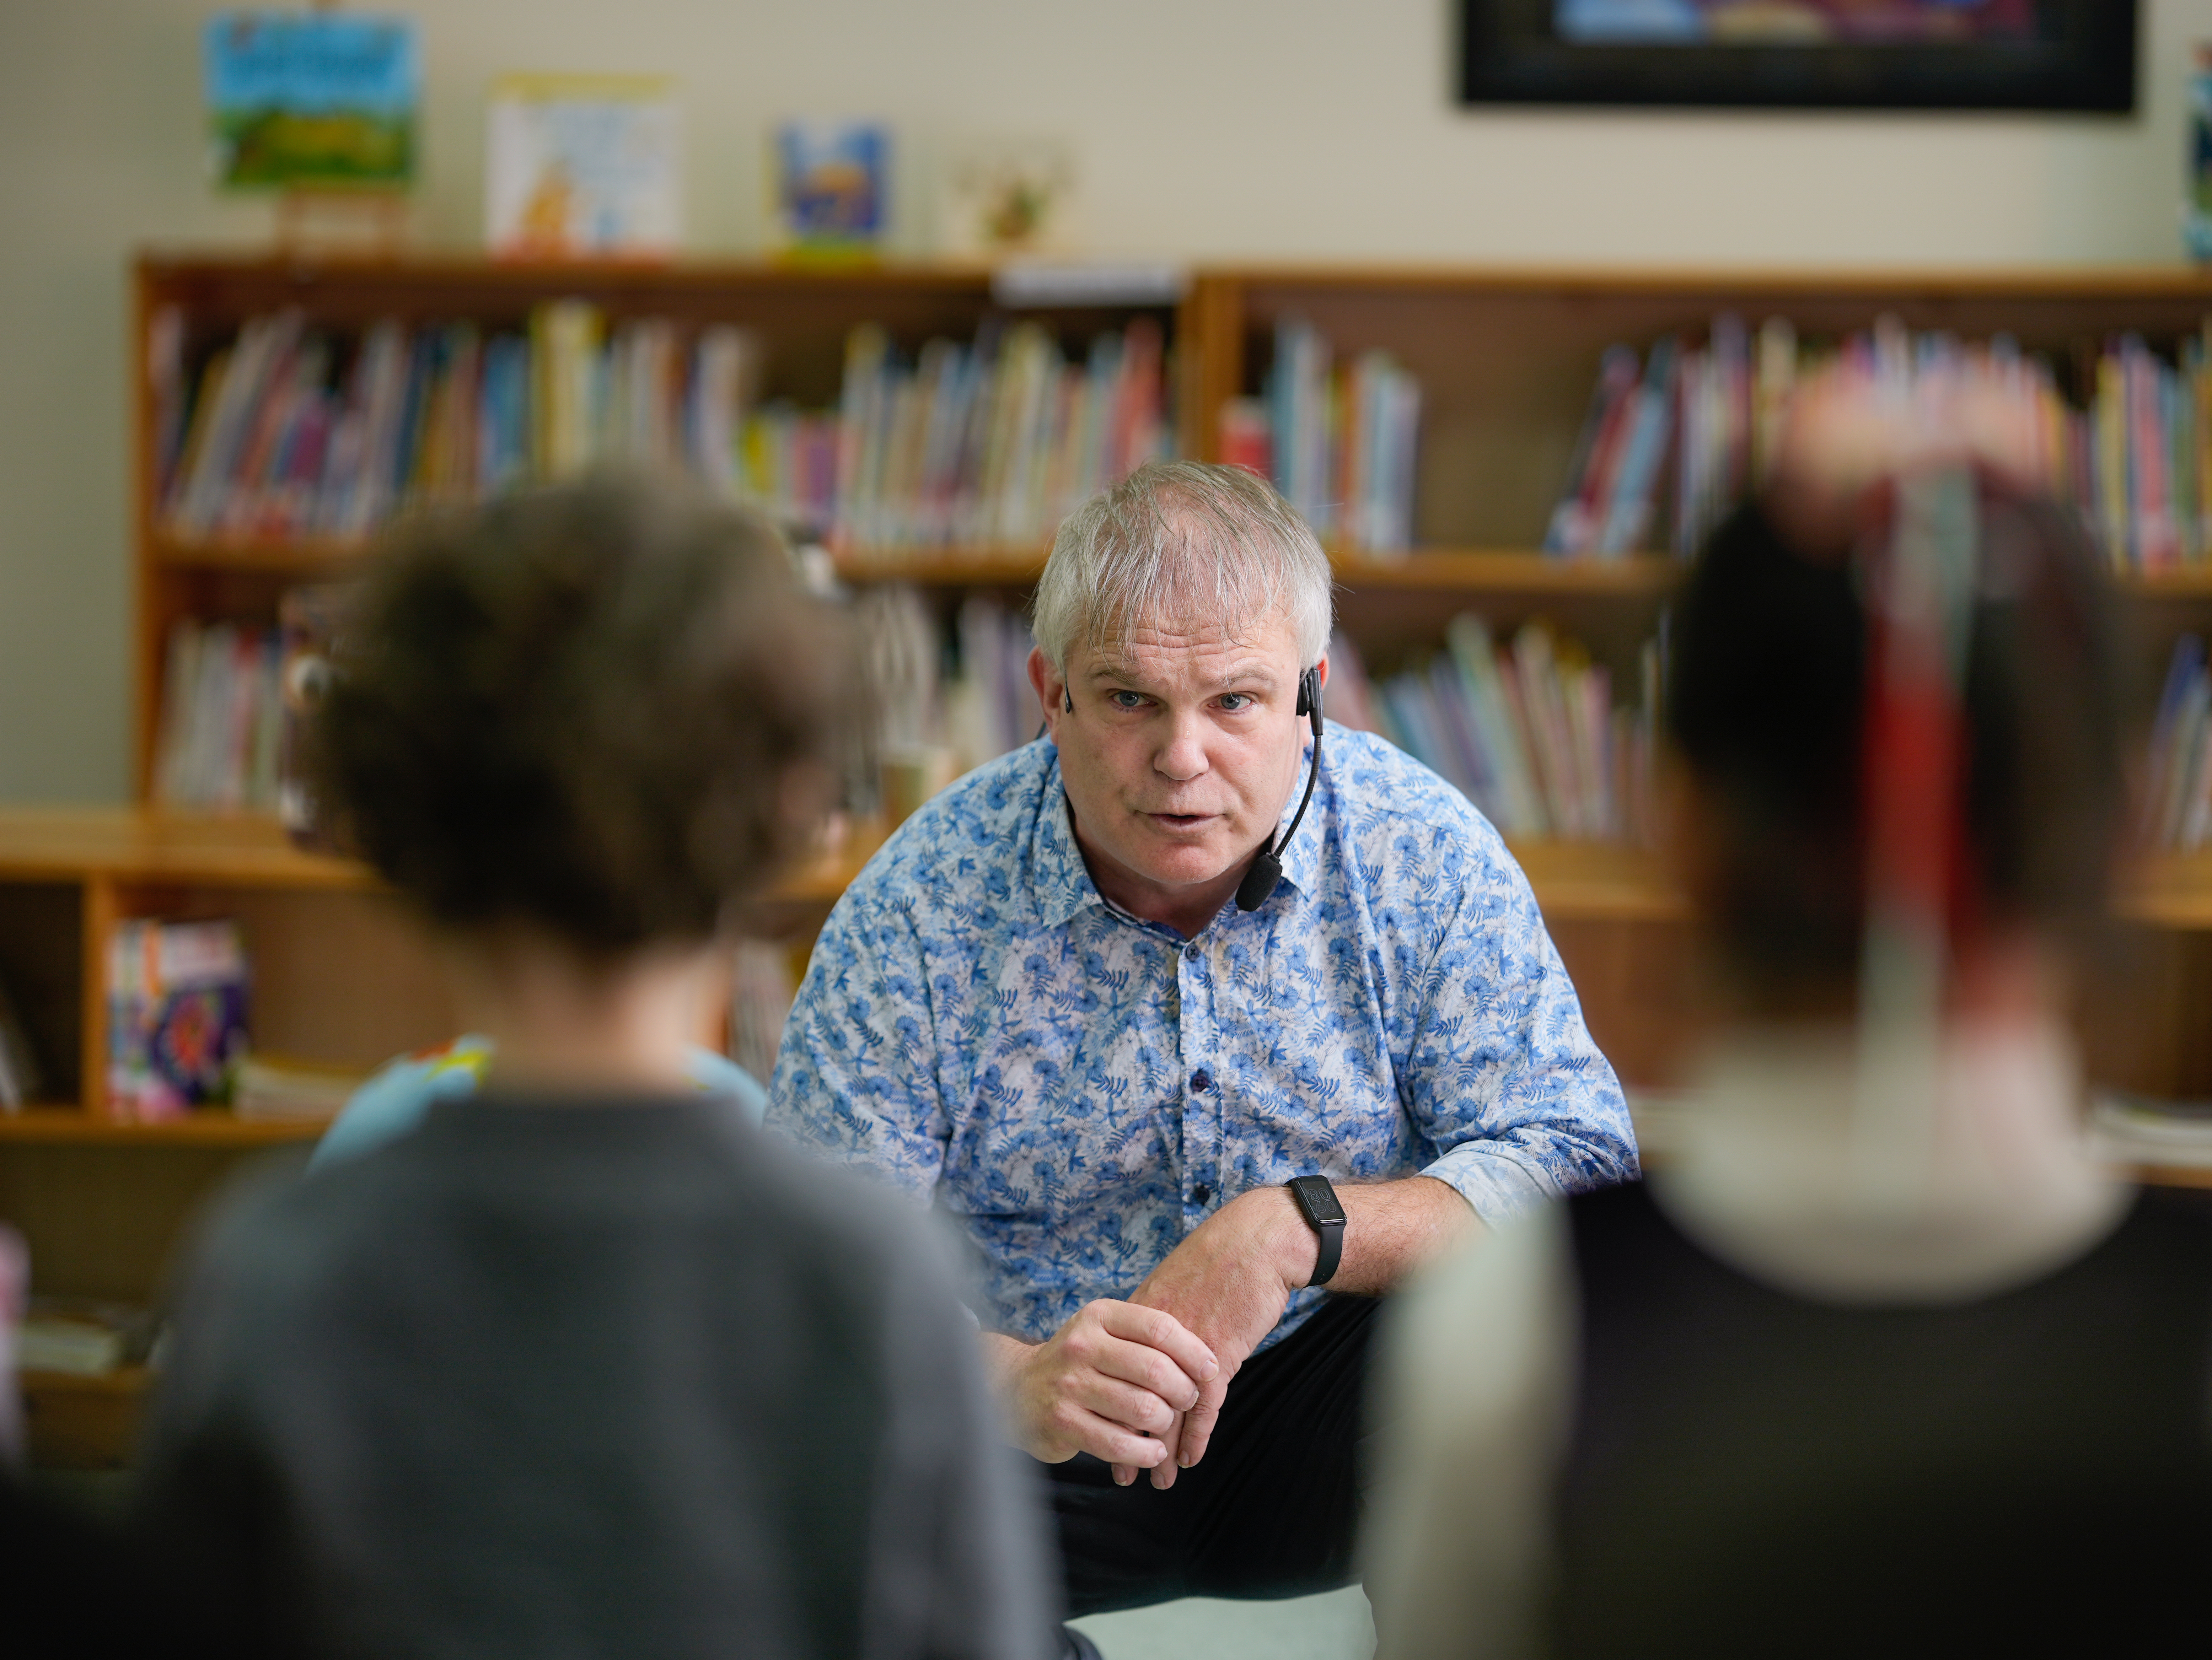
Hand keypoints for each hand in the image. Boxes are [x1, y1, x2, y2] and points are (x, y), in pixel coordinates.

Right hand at [983, 1301, 1219, 1473]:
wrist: (1016, 1389)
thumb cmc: (1079, 1361)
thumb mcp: (1106, 1334)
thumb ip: (1147, 1341)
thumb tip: (1208, 1364)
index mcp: (1098, 1316)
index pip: (1160, 1328)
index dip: (1194, 1352)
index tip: (1212, 1370)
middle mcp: (1081, 1345)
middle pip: (1156, 1371)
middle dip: (1184, 1392)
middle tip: (1188, 1401)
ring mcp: (1069, 1385)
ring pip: (1142, 1410)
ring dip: (1165, 1425)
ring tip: (1165, 1427)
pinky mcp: (1062, 1422)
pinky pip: (1120, 1444)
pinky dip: (1145, 1453)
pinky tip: (1152, 1452)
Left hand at [1122, 1187, 1316, 1488]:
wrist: (1258, 1240)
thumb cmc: (1223, 1259)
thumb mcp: (1178, 1282)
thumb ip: (1160, 1315)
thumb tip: (1148, 1342)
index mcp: (1142, 1315)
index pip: (1118, 1373)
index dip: (1112, 1408)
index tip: (1102, 1434)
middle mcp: (1156, 1336)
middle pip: (1135, 1397)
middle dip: (1129, 1439)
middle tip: (1122, 1472)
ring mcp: (1187, 1346)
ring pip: (1167, 1408)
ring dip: (1162, 1448)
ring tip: (1156, 1479)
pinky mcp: (1220, 1353)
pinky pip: (1205, 1405)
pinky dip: (1197, 1434)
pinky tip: (1189, 1459)